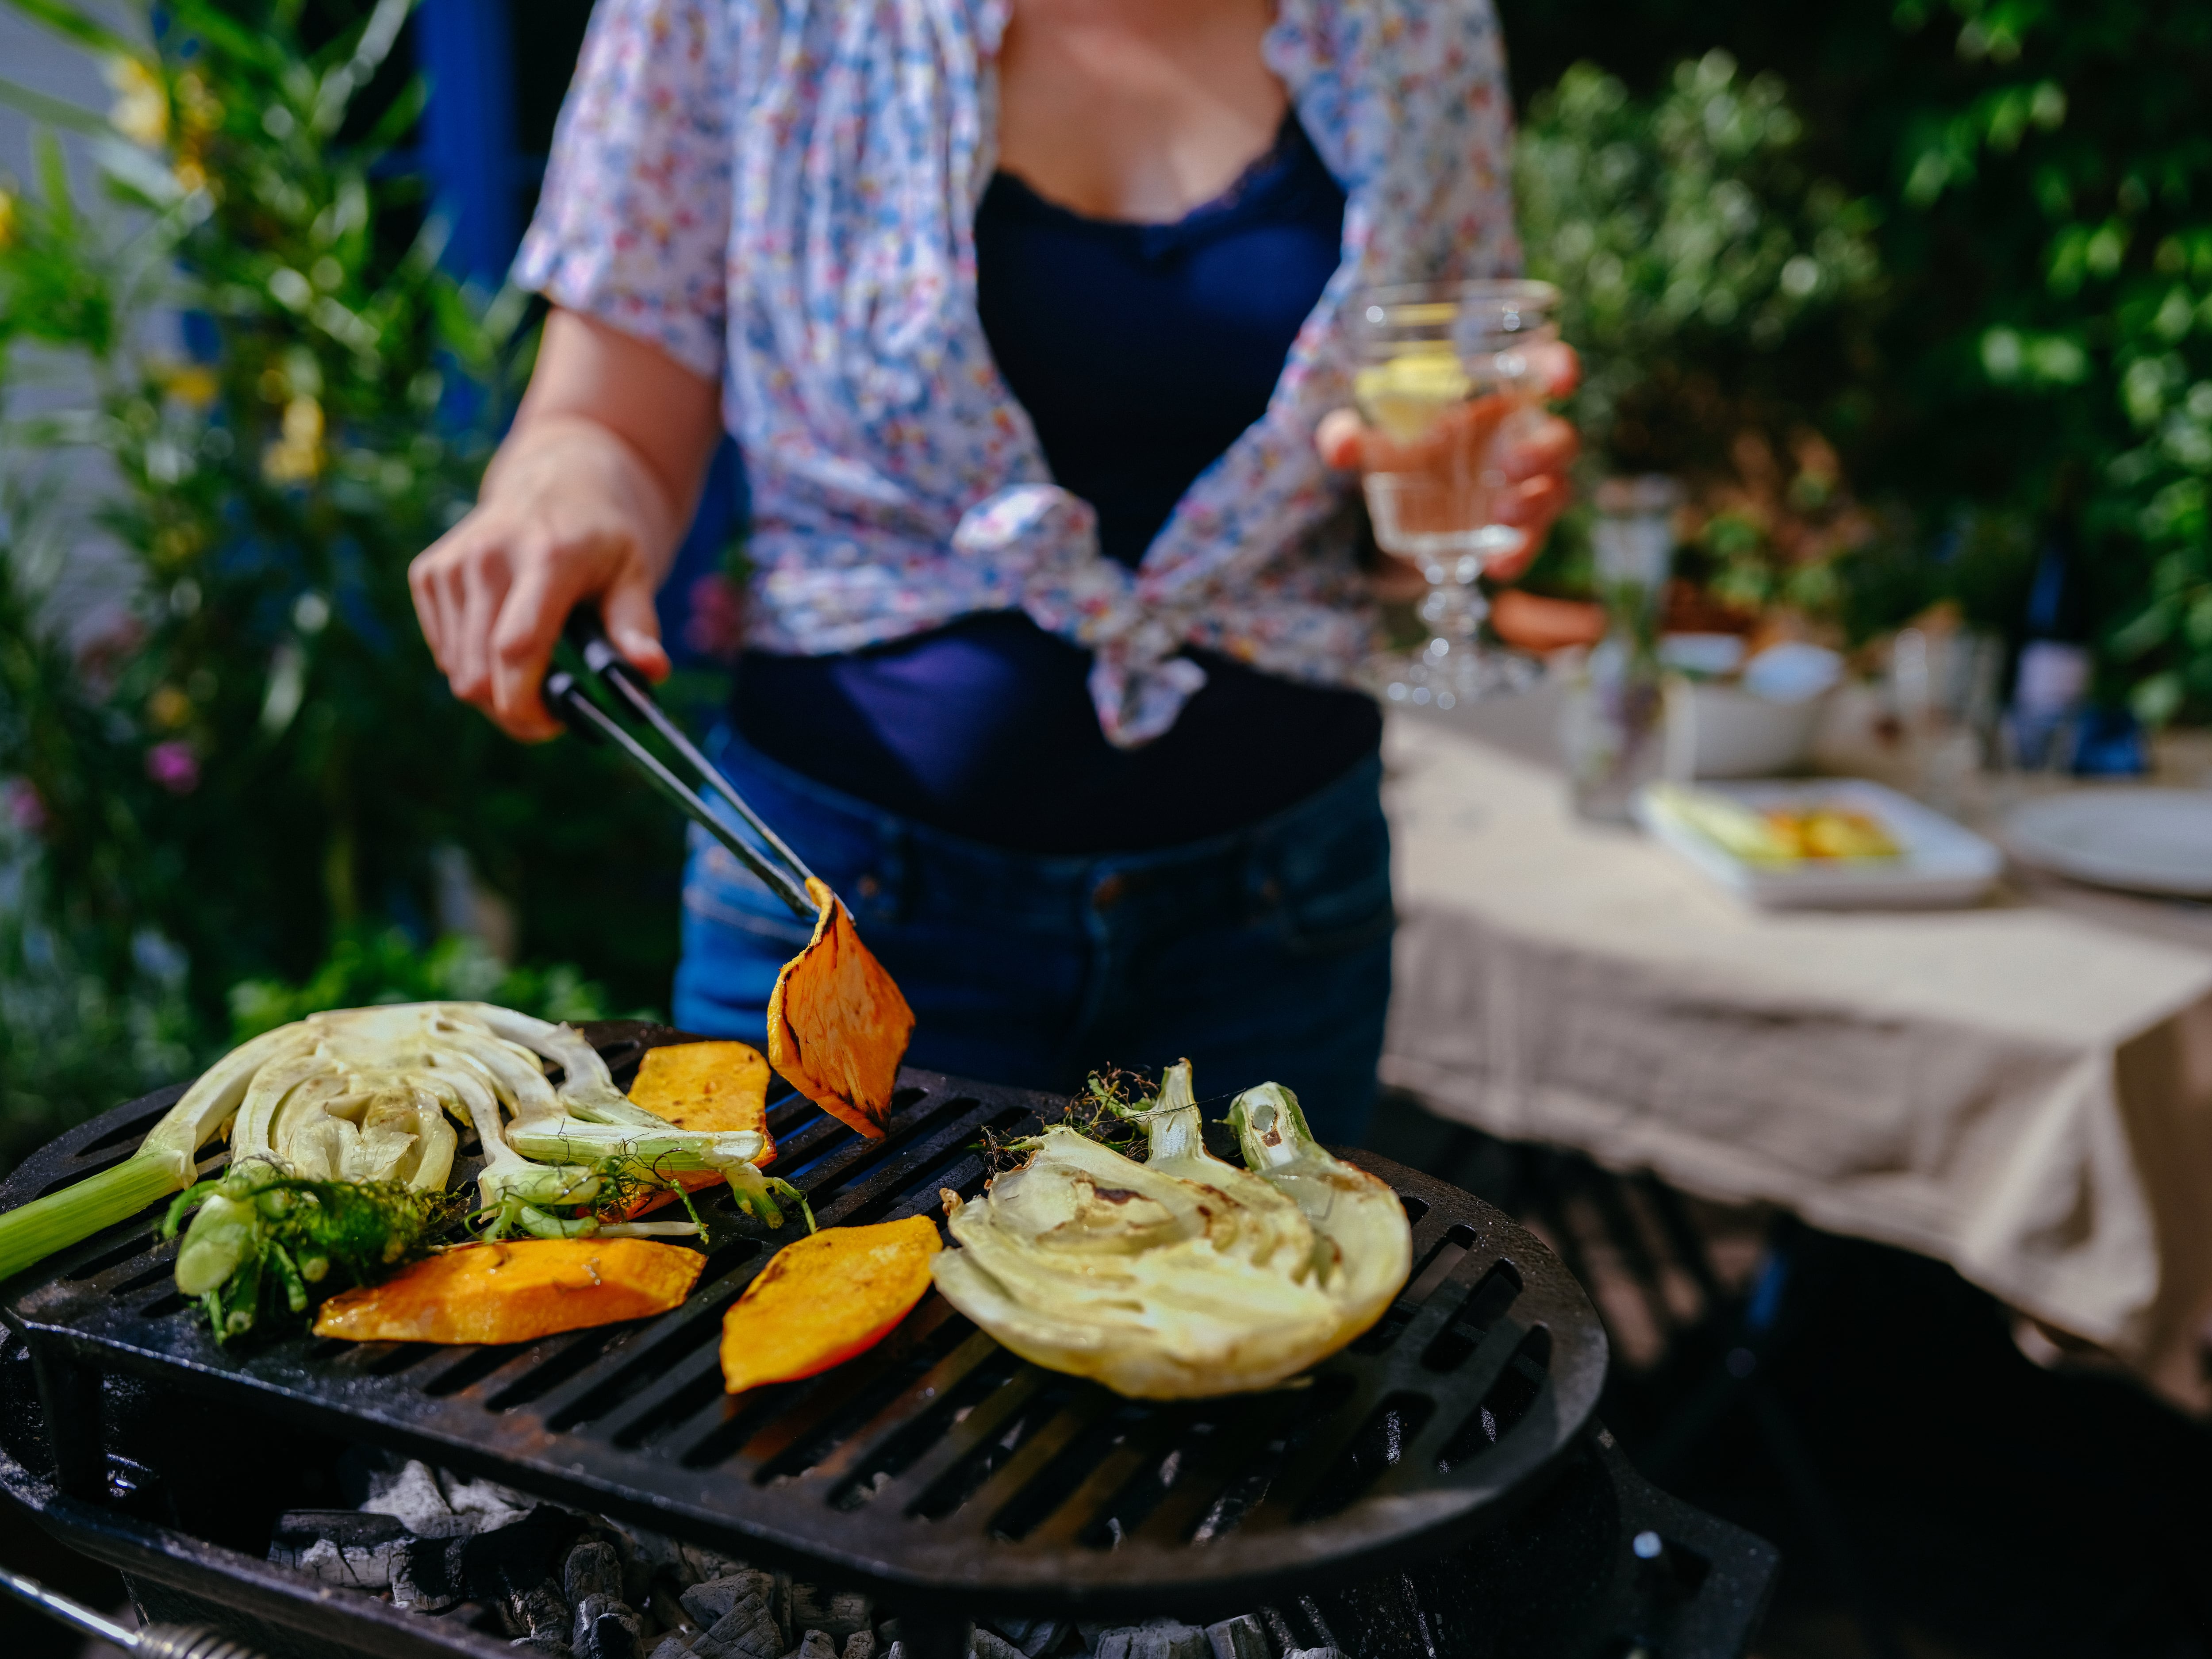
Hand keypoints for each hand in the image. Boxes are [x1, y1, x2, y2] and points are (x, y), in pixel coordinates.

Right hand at [409, 418, 677, 740]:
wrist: (558, 479)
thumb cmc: (603, 537)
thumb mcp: (634, 574)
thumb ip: (637, 626)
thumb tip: (653, 671)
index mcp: (545, 557)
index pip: (516, 648)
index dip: (527, 705)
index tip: (555, 725)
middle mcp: (487, 557)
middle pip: (479, 674)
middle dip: (513, 712)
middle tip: (550, 712)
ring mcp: (450, 564)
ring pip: (456, 672)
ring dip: (494, 693)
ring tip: (534, 673)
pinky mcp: (428, 573)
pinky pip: (443, 652)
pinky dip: (472, 666)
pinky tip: (505, 641)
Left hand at [1317, 340, 1580, 596]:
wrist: (1398, 515)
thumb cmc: (1400, 453)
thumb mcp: (1369, 441)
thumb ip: (1349, 435)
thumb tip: (1339, 446)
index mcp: (1494, 398)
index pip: (1538, 369)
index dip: (1558, 367)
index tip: (1561, 378)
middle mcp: (1519, 440)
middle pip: (1560, 437)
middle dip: (1546, 449)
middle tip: (1511, 464)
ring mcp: (1524, 489)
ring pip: (1557, 489)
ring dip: (1537, 503)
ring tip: (1502, 516)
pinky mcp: (1517, 531)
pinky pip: (1533, 539)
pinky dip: (1521, 552)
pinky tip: (1498, 565)